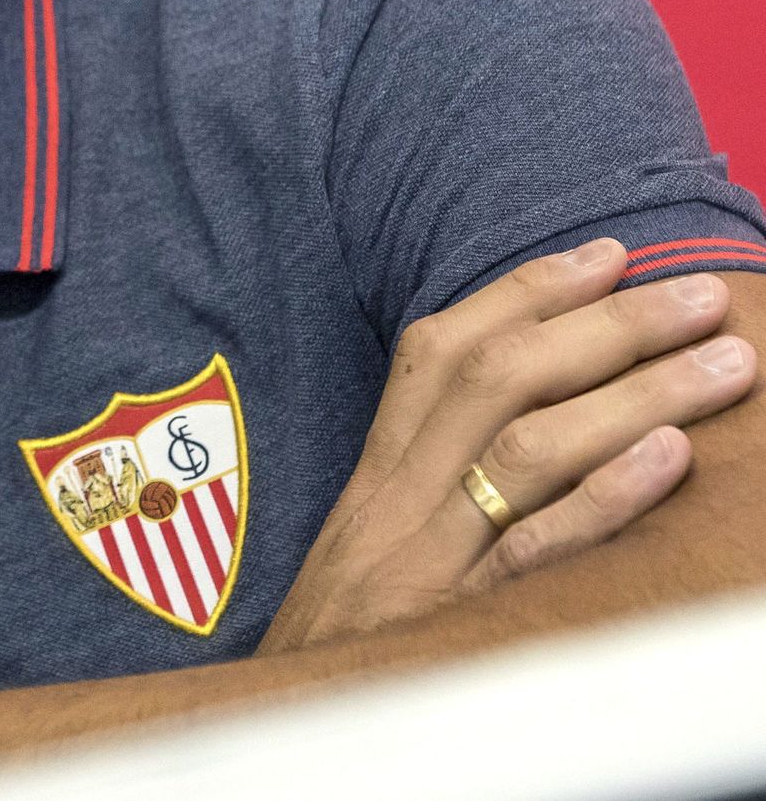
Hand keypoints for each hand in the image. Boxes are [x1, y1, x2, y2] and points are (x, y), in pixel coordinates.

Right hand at [260, 239, 756, 653]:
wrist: (276, 743)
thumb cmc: (344, 646)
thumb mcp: (373, 549)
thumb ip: (431, 481)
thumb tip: (535, 408)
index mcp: (377, 476)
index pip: (441, 354)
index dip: (525, 293)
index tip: (608, 254)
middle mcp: (394, 503)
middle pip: (497, 381)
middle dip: (606, 325)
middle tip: (699, 293)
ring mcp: (425, 566)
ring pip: (528, 450)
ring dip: (635, 391)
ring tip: (723, 360)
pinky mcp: (454, 631)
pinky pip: (534, 552)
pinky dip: (605, 496)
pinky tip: (670, 458)